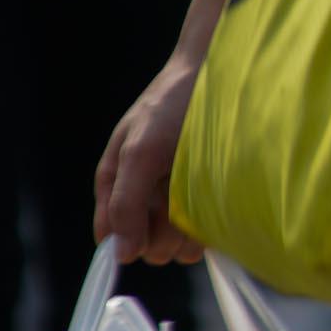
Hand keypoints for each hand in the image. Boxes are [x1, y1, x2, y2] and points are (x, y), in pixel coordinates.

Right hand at [94, 54, 204, 264]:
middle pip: (147, 246)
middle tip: (181, 199)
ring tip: (201, 196)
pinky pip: (201, 234)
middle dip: (164, 233)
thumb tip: (121, 256)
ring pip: (176, 245)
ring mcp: (175, 199)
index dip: (131, 239)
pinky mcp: (206, 199)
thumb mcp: (140, 150)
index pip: (113, 237)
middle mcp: (143, 196)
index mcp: (116, 184)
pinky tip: (217, 204)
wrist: (216, 74)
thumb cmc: (171, 107)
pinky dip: (209, 227)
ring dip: (189, 232)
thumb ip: (126, 202)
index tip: (152, 224)